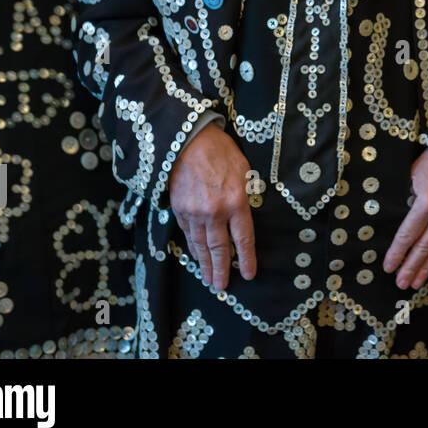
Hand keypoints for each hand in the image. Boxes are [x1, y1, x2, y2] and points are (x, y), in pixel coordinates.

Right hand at [169, 121, 256, 291]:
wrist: (187, 141)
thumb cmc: (221, 151)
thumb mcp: (245, 170)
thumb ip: (246, 195)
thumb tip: (245, 213)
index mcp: (236, 202)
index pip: (243, 238)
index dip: (246, 258)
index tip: (248, 274)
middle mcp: (215, 212)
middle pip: (219, 248)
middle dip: (221, 269)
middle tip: (222, 287)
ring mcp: (194, 213)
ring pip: (200, 245)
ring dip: (205, 264)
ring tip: (208, 279)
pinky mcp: (179, 210)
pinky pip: (187, 234)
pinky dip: (193, 247)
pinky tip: (196, 256)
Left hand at [383, 148, 427, 289]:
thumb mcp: (415, 175)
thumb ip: (409, 197)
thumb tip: (402, 214)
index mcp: (426, 204)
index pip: (407, 236)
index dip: (397, 254)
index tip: (388, 267)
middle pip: (423, 249)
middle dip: (410, 268)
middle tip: (401, 284)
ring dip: (426, 269)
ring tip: (415, 283)